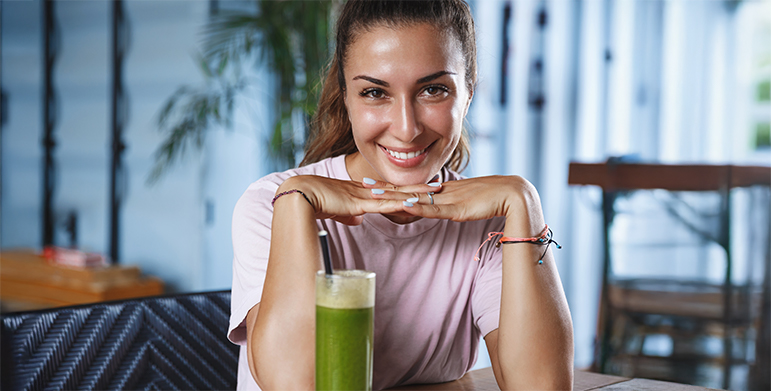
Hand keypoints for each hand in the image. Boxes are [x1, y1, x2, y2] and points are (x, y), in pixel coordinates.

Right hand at [275, 175, 441, 224]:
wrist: (298, 195)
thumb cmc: (312, 202)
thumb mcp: (335, 210)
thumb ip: (348, 214)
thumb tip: (358, 220)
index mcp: (360, 192)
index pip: (388, 190)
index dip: (406, 189)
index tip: (422, 188)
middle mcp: (364, 191)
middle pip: (398, 189)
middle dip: (419, 188)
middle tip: (440, 184)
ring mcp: (363, 196)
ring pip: (396, 195)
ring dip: (416, 194)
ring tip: (436, 191)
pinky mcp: (358, 203)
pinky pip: (383, 204)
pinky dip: (399, 203)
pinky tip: (414, 202)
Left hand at [365, 175, 538, 222]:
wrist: (516, 195)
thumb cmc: (495, 199)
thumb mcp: (467, 202)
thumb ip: (452, 205)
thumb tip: (440, 209)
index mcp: (444, 190)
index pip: (413, 188)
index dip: (393, 186)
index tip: (374, 184)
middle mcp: (443, 191)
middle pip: (408, 190)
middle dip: (385, 188)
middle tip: (362, 185)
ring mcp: (449, 199)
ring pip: (416, 197)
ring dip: (394, 196)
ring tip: (373, 194)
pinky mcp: (457, 208)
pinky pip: (434, 209)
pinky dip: (419, 207)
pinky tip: (404, 205)